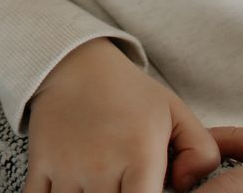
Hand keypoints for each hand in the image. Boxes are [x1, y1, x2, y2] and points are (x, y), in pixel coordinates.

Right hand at [25, 38, 219, 192]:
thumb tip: (187, 188)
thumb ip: (202, 152)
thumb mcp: (175, 112)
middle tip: (122, 187)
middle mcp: (101, 167)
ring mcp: (67, 169)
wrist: (74, 63)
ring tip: (100, 187)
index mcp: (139, 157)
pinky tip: (70, 192)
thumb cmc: (129, 93)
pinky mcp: (40, 165)